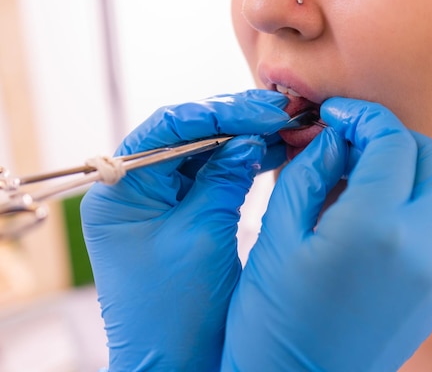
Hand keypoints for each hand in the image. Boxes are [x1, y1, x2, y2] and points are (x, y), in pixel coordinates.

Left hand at [80, 90, 288, 370]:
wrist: (175, 364)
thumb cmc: (177, 312)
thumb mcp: (203, 235)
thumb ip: (225, 179)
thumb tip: (249, 138)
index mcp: (120, 192)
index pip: (168, 129)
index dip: (220, 113)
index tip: (264, 111)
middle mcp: (133, 190)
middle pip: (186, 136)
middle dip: (235, 122)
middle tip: (280, 112)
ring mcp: (157, 202)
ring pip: (203, 154)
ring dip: (243, 140)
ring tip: (284, 129)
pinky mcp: (180, 216)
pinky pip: (212, 177)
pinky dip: (243, 165)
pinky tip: (273, 153)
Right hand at [222, 98, 431, 371]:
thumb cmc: (269, 321)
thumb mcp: (275, 238)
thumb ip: (308, 175)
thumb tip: (331, 139)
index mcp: (373, 227)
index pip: (391, 140)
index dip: (363, 116)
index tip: (335, 113)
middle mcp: (417, 248)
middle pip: (430, 157)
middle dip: (391, 137)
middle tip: (346, 140)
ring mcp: (430, 275)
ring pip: (430, 195)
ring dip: (396, 173)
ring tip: (345, 181)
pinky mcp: (431, 297)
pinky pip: (425, 233)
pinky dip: (399, 211)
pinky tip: (358, 223)